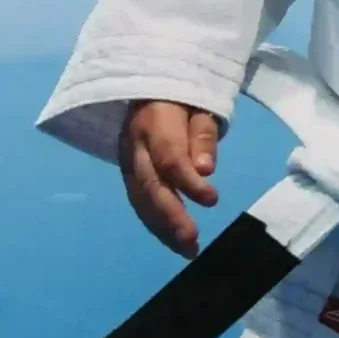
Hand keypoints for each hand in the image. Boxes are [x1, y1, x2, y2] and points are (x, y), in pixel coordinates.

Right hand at [119, 101, 220, 255]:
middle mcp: (135, 145)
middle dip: (171, 217)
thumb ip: (203, 136)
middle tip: (193, 242)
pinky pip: (137, 200)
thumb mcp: (201, 106)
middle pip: (150, 185)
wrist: (147, 87)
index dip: (189, 183)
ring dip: (162, 228)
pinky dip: (154, 222)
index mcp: (155, 123)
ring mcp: (127, 160)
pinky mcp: (126, 171)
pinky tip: (171, 239)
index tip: (212, 201)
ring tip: (186, 250)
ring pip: (140, 198)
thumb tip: (206, 170)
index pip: (169, 158)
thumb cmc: (182, 98)